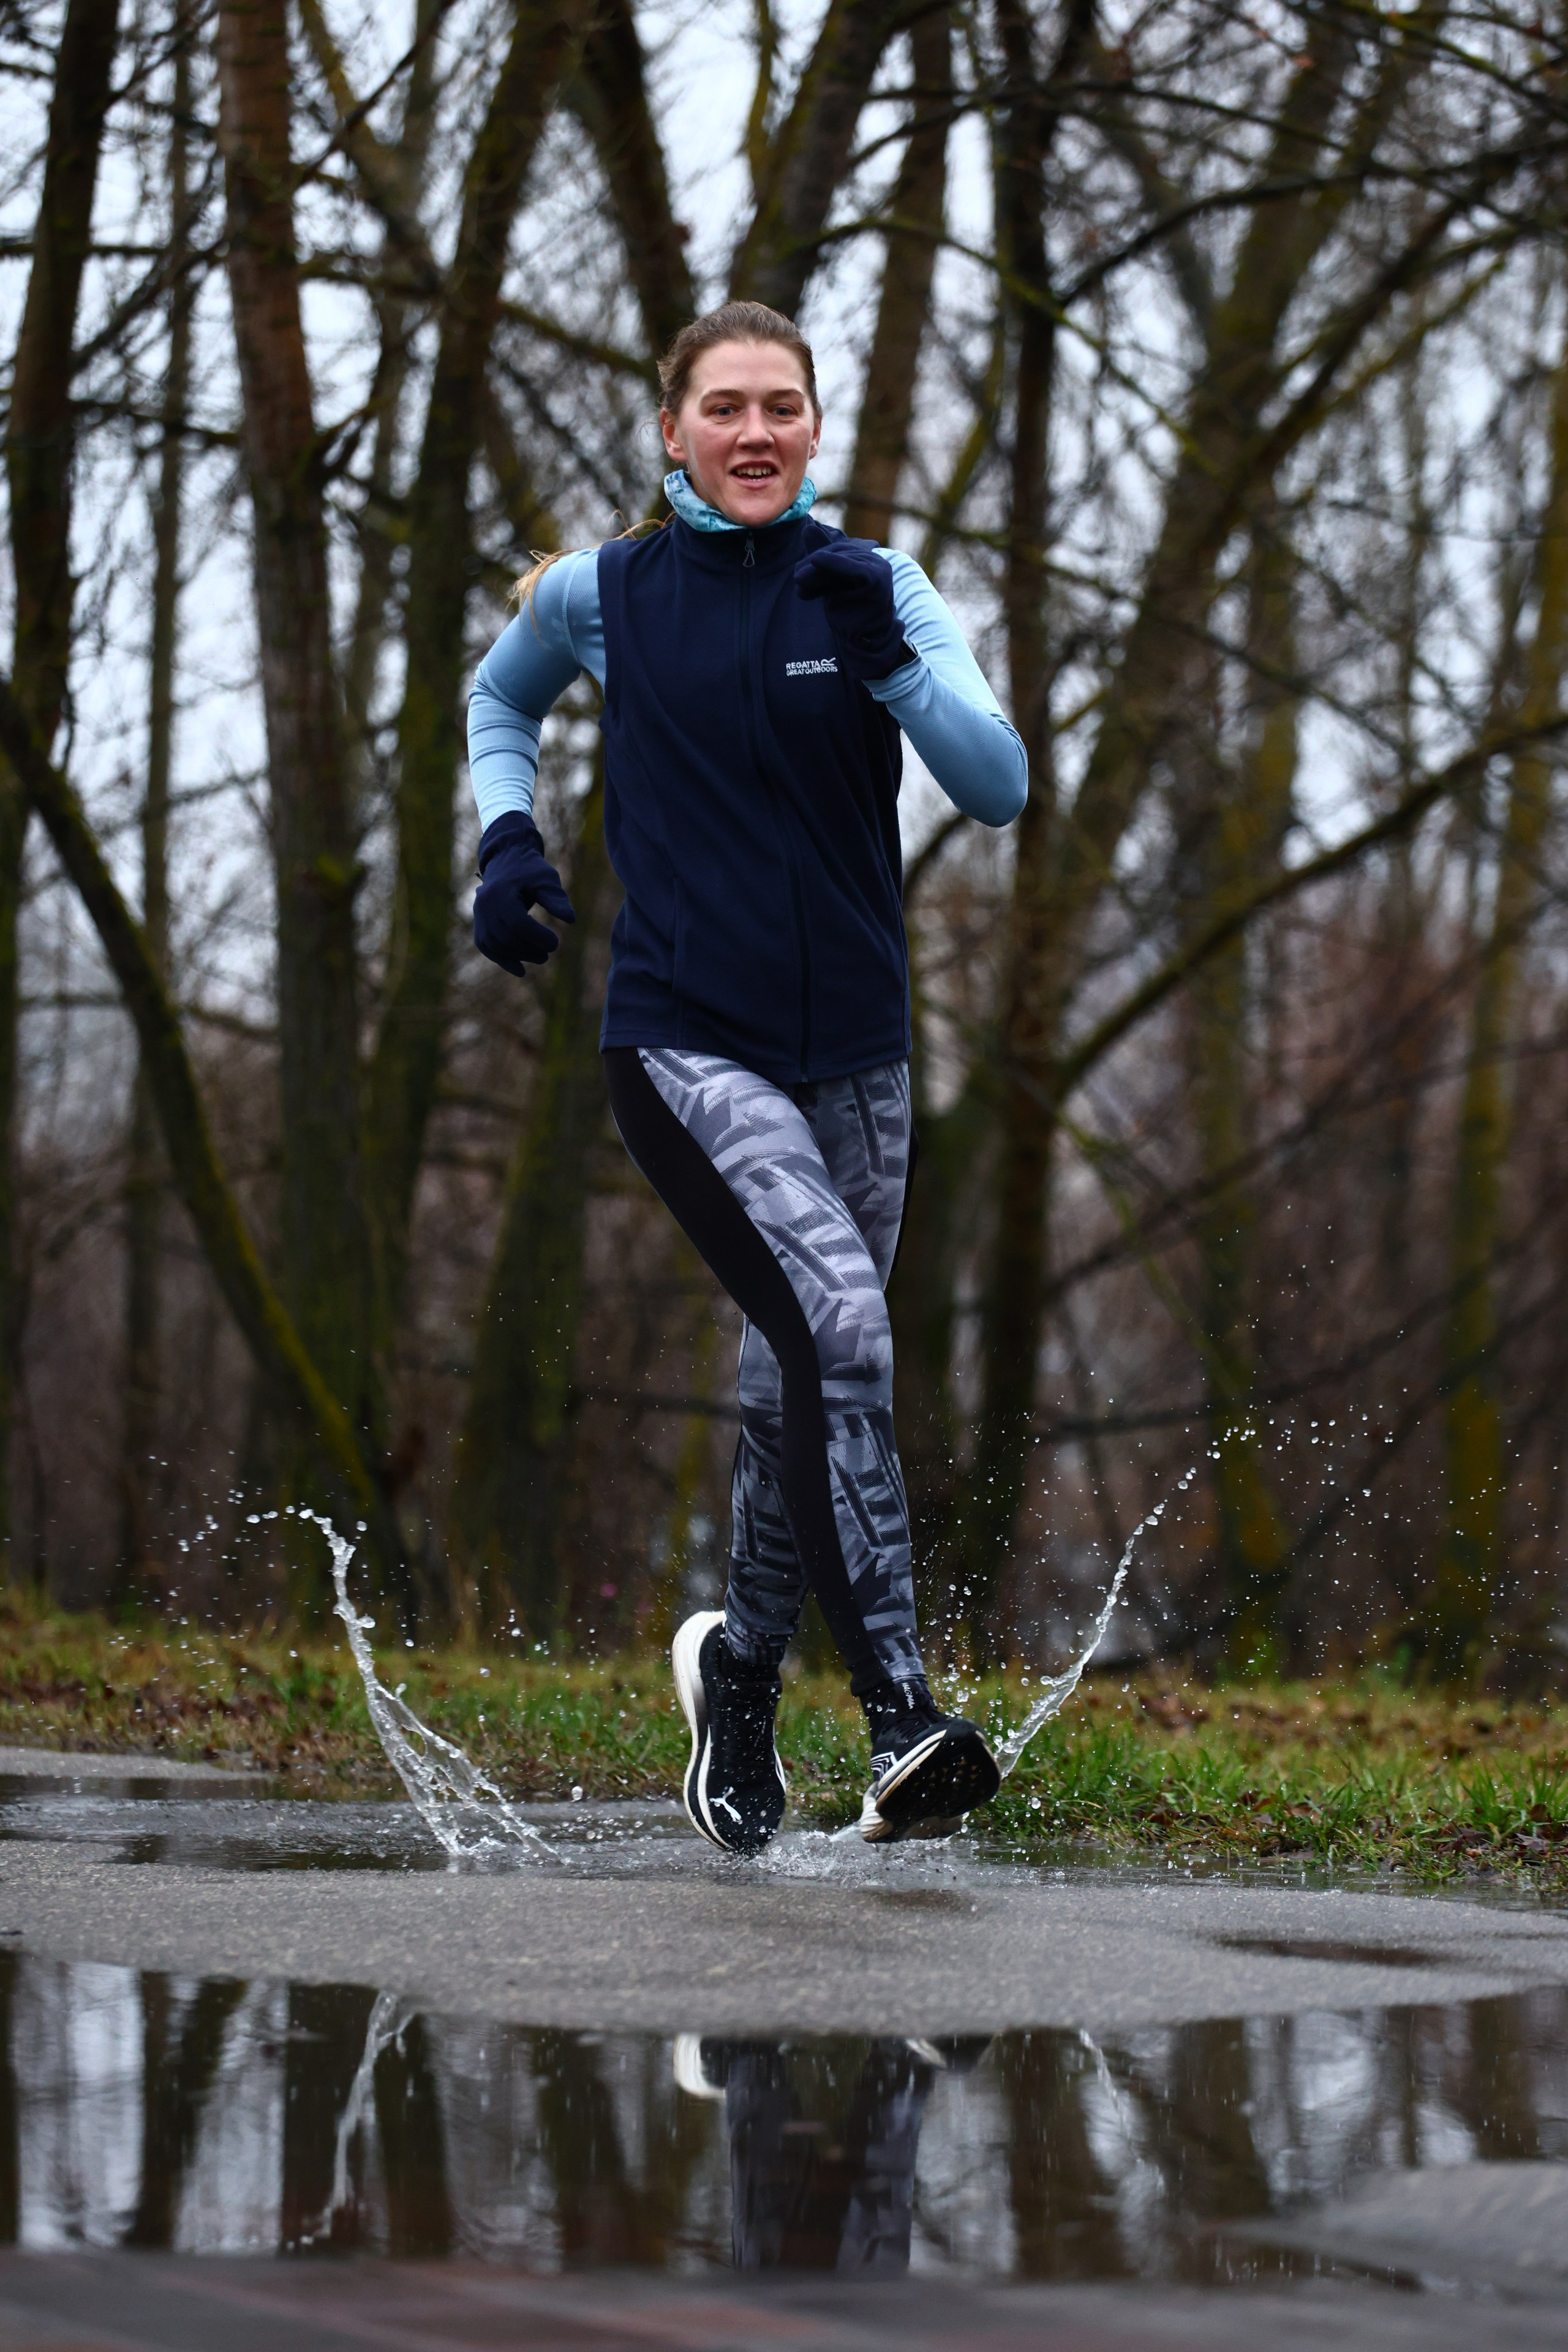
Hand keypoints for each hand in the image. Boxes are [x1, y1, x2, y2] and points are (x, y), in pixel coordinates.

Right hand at [473, 813, 575, 973]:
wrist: (507, 860)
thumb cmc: (530, 870)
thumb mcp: (546, 879)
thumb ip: (556, 899)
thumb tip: (570, 919)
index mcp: (501, 892)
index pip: (517, 923)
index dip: (537, 937)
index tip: (556, 943)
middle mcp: (484, 905)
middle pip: (505, 937)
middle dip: (529, 949)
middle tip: (549, 953)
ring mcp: (479, 915)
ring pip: (495, 945)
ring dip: (518, 956)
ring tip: (541, 958)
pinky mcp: (479, 923)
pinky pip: (486, 946)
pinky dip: (502, 960)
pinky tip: (521, 971)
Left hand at [793, 541, 912, 682]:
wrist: (864, 642)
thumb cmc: (848, 614)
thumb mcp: (831, 582)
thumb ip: (822, 558)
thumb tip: (808, 528)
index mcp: (867, 558)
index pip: (837, 549)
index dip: (816, 560)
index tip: (800, 577)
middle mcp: (875, 560)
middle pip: (837, 551)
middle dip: (813, 564)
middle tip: (797, 579)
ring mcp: (877, 568)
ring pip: (839, 558)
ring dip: (815, 570)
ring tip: (800, 582)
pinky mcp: (875, 579)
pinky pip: (850, 566)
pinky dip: (832, 562)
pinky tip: (817, 559)